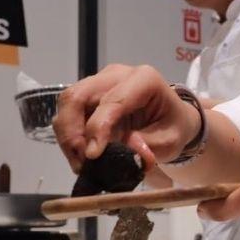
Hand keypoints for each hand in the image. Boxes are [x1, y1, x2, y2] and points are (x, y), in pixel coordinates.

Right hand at [52, 65, 200, 171]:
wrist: (171, 119)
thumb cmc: (173, 127)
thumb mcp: (170, 141)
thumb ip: (147, 145)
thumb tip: (122, 152)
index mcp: (143, 79)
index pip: (111, 101)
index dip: (98, 128)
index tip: (92, 156)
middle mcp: (116, 75)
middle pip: (78, 95)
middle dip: (72, 132)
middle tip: (80, 162)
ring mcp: (99, 83)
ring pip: (68, 103)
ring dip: (67, 136)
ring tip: (80, 163)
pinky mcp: (89, 96)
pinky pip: (69, 113)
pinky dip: (69, 137)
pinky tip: (79, 156)